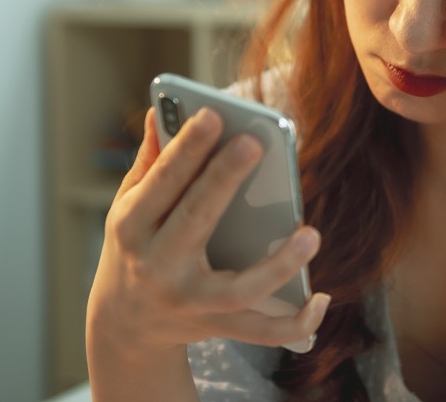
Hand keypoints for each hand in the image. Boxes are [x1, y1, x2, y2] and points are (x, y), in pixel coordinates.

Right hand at [87, 107, 329, 357]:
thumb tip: (162, 113)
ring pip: (239, 289)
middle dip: (222, 181)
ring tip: (310, 233)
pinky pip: (262, 332)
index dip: (186, 150)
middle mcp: (158, 266)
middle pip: (195, 221)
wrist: (123, 327)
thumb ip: (150, 163)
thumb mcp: (128, 207)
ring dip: (278, 265)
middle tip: (253, 143)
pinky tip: (322, 298)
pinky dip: (296, 323)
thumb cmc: (136, 248)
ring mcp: (190, 302)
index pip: (161, 183)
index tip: (212, 115)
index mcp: (132, 228)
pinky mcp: (217, 327)